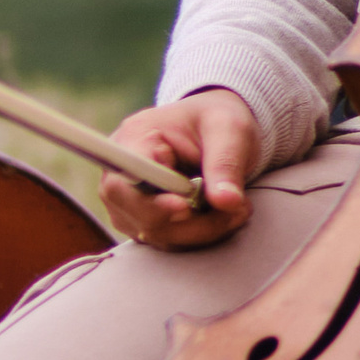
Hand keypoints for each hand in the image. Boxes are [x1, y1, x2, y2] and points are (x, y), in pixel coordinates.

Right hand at [103, 87, 258, 247]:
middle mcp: (121, 173)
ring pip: (157, 234)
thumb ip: (225, 164)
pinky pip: (168, 239)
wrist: (216, 128)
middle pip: (140, 216)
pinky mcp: (144, 219)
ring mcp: (129, 201)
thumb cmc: (218, 120)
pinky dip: (200, 235)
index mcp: (134, 138)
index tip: (186, 208)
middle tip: (237, 209)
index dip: (151, 203)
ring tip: (238, 209)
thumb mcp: (230, 131)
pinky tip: (225, 216)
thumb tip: (227, 203)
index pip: (124, 182)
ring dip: (202, 231)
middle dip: (192, 223)